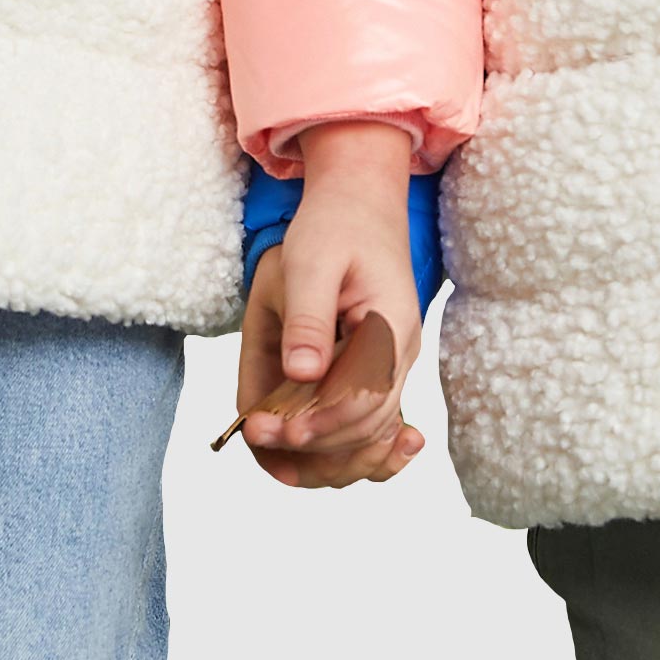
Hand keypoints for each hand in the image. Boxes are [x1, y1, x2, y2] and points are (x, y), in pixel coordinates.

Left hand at [237, 123, 424, 488]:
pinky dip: (337, 444)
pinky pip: (365, 421)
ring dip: (323, 452)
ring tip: (272, 453)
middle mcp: (400, 354)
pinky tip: (301, 455)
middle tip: (258, 436)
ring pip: (369, 433)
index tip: (273, 430)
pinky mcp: (375, 368)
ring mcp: (392, 364)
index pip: (363, 399)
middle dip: (313, 442)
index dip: (319, 423)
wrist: (359, 203)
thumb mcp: (312, 259)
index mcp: (391, 326)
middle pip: (366, 425)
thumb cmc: (334, 225)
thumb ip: (309, 317)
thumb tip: (302, 374)